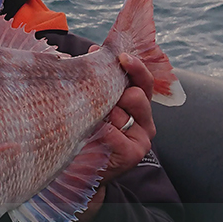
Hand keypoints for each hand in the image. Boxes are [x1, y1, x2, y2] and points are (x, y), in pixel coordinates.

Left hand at [71, 50, 156, 221]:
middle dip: (120, 90)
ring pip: (126, 112)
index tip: (121, 56)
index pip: (143, 81)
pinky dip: (105, 131)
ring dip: (107, 112)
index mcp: (136, 104)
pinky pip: (117, 134)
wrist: (79, 171)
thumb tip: (94, 50)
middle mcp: (143, 120)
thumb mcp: (93, 104)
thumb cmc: (86, 133)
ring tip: (94, 122)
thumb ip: (99, 81)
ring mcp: (141, 138)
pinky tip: (96, 134)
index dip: (135, 67)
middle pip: (140, 93)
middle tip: (104, 97)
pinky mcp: (133, 154)